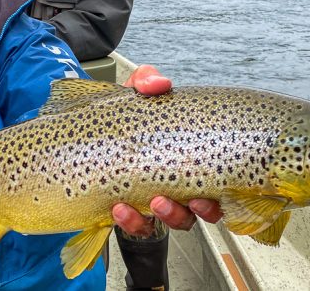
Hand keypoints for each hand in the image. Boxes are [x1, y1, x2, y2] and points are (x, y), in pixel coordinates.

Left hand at [121, 66, 221, 234]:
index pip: (218, 175)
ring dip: (170, 214)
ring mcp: (158, 202)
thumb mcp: (134, 98)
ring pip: (178, 220)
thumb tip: (161, 83)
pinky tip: (120, 208)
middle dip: (204, 207)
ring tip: (155, 202)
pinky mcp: (132, 216)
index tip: (218, 184)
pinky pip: (139, 227)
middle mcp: (180, 183)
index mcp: (188, 156)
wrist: (83, 142)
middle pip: (207, 207)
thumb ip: (146, 82)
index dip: (225, 186)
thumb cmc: (122, 122)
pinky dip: (132, 221)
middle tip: (194, 199)